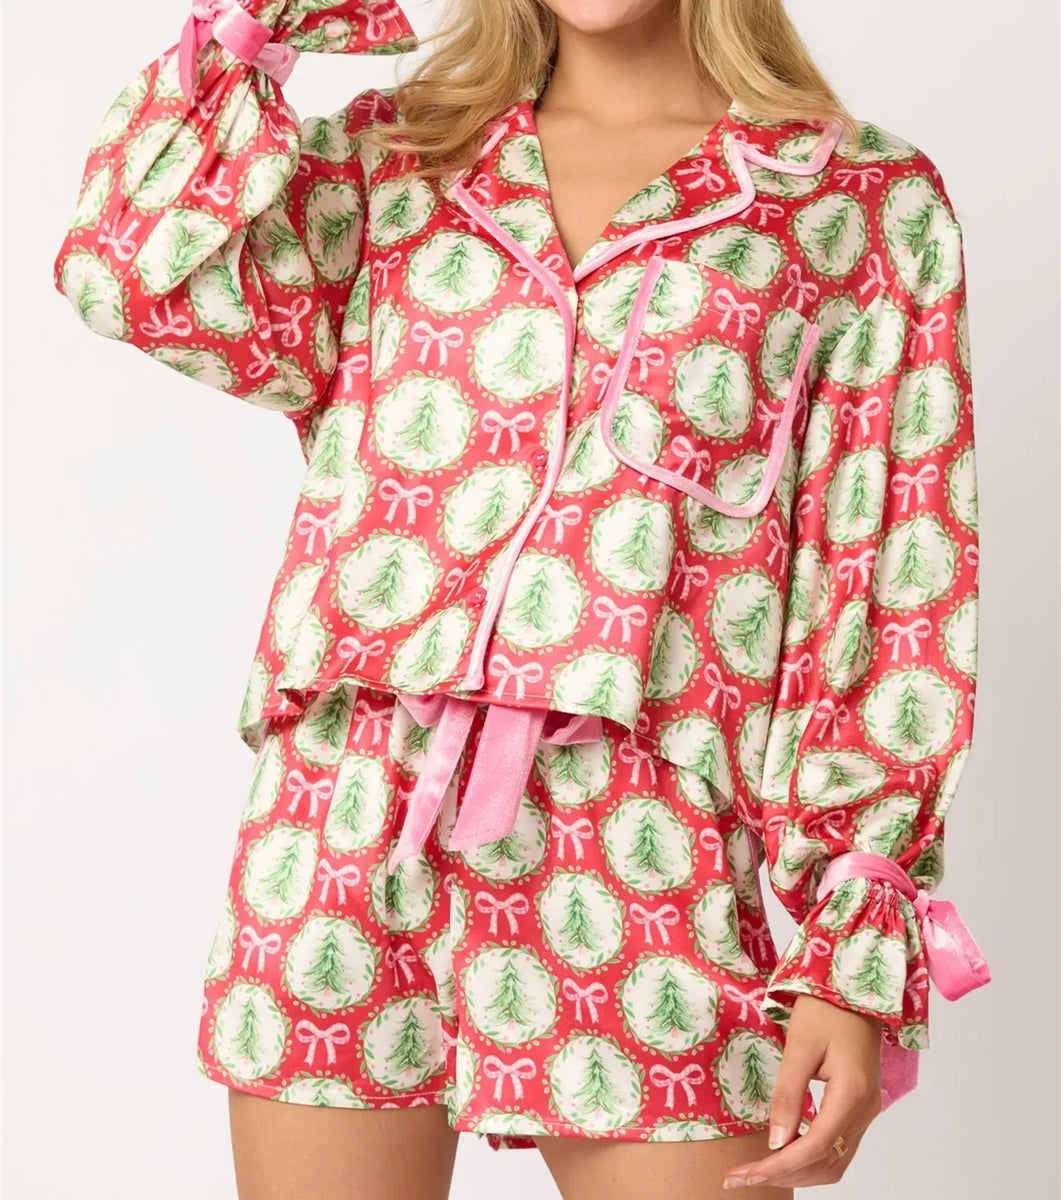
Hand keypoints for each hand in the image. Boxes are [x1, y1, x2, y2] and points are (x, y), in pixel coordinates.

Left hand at [722, 993, 883, 1189]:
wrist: (854, 990)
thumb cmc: (825, 1010)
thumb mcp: (799, 1046)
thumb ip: (788, 1094)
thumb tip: (775, 1142)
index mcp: (852, 1094)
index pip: (816, 1147)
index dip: (780, 1166)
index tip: (745, 1174)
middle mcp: (865, 1111)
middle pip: (827, 1163)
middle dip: (784, 1174)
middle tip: (743, 1176)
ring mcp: (866, 1111)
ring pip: (835, 1162)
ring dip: (798, 1171)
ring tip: (758, 1169)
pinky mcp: (860, 1107)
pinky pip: (838, 1147)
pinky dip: (810, 1158)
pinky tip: (783, 1151)